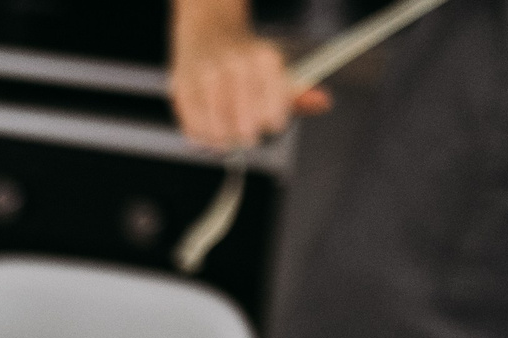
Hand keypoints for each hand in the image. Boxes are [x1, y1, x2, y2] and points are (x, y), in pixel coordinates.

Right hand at [170, 7, 330, 149]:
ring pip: (219, 127)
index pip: (275, 107)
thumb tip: (325, 103)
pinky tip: (208, 133)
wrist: (208, 29)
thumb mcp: (274, 70)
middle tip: (249, 137)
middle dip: (249, 134)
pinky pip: (194, 125)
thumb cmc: (245, 59)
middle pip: (247, 122)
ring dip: (224, 139)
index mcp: (265, 59)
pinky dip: (202, 136)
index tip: (272, 125)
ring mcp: (207, 75)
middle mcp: (237, 65)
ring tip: (227, 138)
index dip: (274, 122)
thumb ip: (297, 93)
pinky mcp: (183, 85)